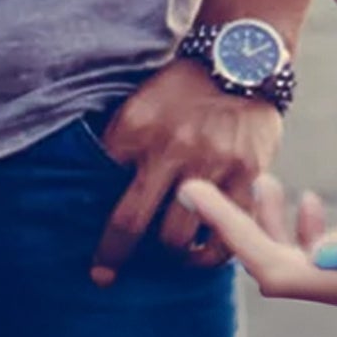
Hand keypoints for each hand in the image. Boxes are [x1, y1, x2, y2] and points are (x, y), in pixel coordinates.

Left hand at [88, 61, 284, 286]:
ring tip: (167, 253)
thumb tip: (97, 191)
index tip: (90, 254)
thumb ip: (121, 144)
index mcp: (137, 126)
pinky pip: (225, 237)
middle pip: (133, 222)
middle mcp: (172, 146)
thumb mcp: (139, 104)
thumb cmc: (181, 89)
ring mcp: (211, 163)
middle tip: (106, 275)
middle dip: (115, 255)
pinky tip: (202, 253)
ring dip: (169, 253)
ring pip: (178, 238)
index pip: (101, 183)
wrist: (239, 61)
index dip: (93, 215)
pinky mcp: (246, 176)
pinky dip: (210, 255)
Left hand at [179, 177, 336, 314]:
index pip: (271, 270)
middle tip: (199, 181)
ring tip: (257, 179)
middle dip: (233, 227)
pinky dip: (300, 228)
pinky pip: (321, 255)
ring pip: (294, 262)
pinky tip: (305, 199)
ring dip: (265, 225)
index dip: (228, 232)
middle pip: (272, 268)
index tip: (193, 192)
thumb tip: (322, 252)